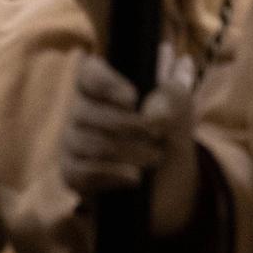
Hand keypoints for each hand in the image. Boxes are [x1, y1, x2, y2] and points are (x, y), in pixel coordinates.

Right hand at [60, 49, 199, 237]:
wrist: (167, 177)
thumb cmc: (167, 129)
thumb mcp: (179, 107)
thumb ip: (172, 95)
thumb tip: (162, 98)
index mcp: (102, 83)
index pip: (89, 74)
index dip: (106, 84)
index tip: (132, 98)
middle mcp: (81, 109)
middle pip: (88, 112)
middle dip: (128, 126)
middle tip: (158, 135)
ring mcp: (73, 141)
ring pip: (88, 143)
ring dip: (127, 152)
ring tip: (155, 158)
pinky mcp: (73, 171)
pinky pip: (80, 172)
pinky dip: (111, 175)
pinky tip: (133, 178)